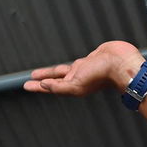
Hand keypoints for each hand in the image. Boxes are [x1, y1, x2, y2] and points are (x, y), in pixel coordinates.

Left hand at [24, 41, 144, 96]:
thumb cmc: (103, 75)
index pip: (51, 86)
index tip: (26, 86)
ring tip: (40, 74)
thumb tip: (43, 86)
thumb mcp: (77, 84)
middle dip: (41, 80)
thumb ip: (59, 86)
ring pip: (62, 71)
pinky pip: (73, 64)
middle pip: (54, 80)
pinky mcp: (89, 60)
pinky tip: (65, 67)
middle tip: (29, 81)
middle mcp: (76, 79)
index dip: (38, 86)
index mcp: (73, 86)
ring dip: (51, 73)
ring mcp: (82, 70)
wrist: (120, 62)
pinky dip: (66, 67)